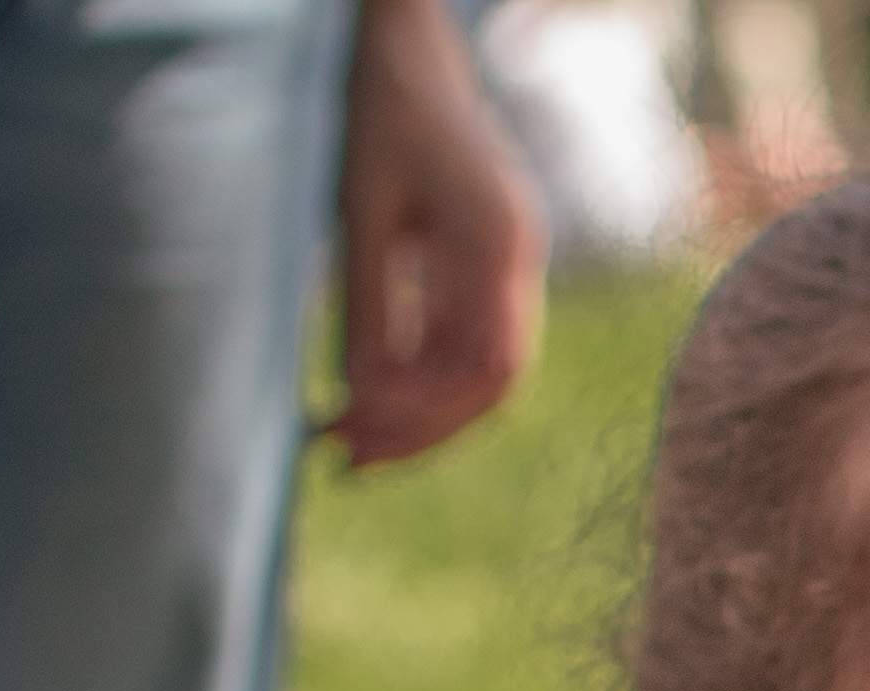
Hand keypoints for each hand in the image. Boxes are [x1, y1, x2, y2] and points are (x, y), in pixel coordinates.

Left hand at [331, 0, 545, 470]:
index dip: (426, 415)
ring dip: (423, 408)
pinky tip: (377, 389)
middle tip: (349, 457)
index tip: (361, 437)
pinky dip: (426, 373)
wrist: (409, 53)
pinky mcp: (494, 263)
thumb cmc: (379, 117)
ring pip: (485, 369)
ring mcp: (515, 263)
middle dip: (423, 426)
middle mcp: (520, 262)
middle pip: (492, 382)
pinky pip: (472, 337)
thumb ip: (370, 307)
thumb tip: (360, 398)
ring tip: (355, 434)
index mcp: (498, 246)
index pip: (487, 368)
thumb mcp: (361, 213)